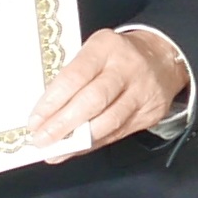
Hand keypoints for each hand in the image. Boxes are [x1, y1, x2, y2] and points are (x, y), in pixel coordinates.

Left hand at [28, 26, 188, 157]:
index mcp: (105, 47)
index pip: (75, 76)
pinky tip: (76, 149)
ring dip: (78, 141)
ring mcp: (142, 91)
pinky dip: (93, 143)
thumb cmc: (115, 57)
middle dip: (63, 125)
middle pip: (93, 101)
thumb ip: (73, 78)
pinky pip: (118, 133)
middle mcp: (127, 68)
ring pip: (108, 122)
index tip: (34, 120)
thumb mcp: (94, 53)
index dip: (52, 102)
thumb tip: (45, 114)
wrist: (163, 58)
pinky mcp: (151, 112)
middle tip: (41, 140)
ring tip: (55, 150)